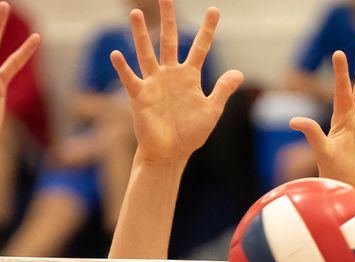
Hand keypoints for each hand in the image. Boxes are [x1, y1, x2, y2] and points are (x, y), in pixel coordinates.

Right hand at [111, 0, 242, 166]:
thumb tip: (238, 73)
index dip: (208, 29)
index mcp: (189, 76)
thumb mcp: (211, 111)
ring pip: (146, 53)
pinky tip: (116, 54)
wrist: (170, 154)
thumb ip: (223, 91)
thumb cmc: (190, 134)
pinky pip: (130, 79)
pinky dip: (122, 67)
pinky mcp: (140, 96)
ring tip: (136, 13)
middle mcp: (170, 74)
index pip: (200, 47)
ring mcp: (154, 83)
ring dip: (141, 34)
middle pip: (169, 40)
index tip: (214, 10)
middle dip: (169, 19)